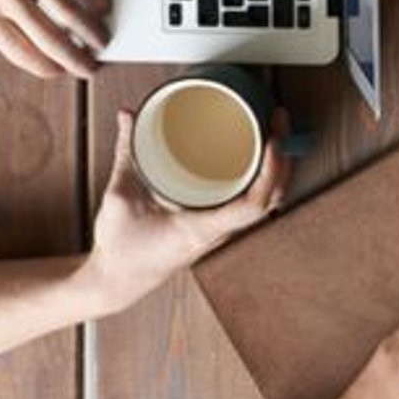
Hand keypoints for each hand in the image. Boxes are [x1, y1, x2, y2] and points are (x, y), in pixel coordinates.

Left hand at [0, 0, 112, 77]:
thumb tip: (23, 36)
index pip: (20, 54)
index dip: (45, 68)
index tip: (58, 71)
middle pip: (50, 39)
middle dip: (75, 60)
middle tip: (89, 67)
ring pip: (69, 12)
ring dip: (90, 32)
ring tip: (101, 40)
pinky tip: (100, 2)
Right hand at [87, 107, 290, 311]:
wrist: (116, 282)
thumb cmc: (121, 250)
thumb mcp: (120, 197)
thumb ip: (126, 151)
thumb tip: (127, 116)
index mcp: (199, 229)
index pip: (252, 206)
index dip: (270, 171)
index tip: (272, 139)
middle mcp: (216, 232)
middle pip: (269, 199)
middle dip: (282, 159)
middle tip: (278, 119)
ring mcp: (218, 233)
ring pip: (264, 203)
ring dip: (276, 169)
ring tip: (274, 130)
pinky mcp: (213, 228)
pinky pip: (249, 204)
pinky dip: (261, 179)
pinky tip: (257, 158)